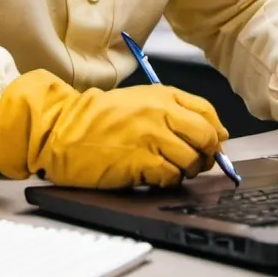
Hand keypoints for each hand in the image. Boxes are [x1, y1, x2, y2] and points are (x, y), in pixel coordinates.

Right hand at [0, 70, 228, 187]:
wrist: (61, 128)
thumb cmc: (97, 118)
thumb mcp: (139, 101)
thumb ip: (172, 112)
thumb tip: (209, 135)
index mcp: (163, 95)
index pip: (207, 113)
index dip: (215, 132)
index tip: (213, 144)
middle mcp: (161, 113)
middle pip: (206, 137)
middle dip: (207, 154)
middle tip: (196, 162)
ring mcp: (152, 137)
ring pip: (192, 160)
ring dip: (186, 171)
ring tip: (168, 169)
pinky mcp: (140, 162)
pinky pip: (170, 177)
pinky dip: (167, 181)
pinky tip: (152, 176)